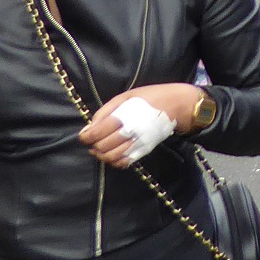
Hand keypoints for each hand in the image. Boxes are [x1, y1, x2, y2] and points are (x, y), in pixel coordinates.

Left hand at [79, 83, 203, 167]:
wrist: (175, 105)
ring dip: (101, 155)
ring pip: (112, 157)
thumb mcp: (124, 97)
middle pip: (103, 146)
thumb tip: (89, 128)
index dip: (85, 137)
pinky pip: (124, 162)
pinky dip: (114, 162)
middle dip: (93, 145)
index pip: (97, 133)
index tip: (83, 135)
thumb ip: (104, 112)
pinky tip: (111, 155)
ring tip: (99, 149)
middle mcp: (130, 132)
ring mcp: (138, 143)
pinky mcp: (144, 151)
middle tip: (92, 141)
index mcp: (124, 116)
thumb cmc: (149, 97)